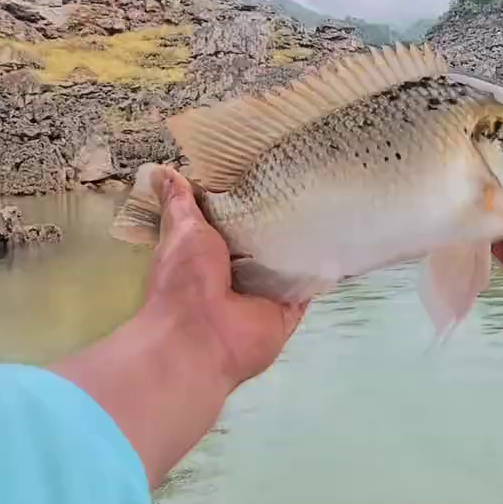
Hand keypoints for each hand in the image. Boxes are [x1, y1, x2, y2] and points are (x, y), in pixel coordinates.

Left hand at [54, 173, 306, 486]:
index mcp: (206, 252)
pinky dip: (322, 268)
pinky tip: (340, 239)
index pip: (230, 220)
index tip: (263, 165)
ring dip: (303, 241)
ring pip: (288, 261)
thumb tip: (162, 171)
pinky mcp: (288, 309)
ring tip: (328, 199)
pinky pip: (309, 285)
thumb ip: (179, 204)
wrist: (200, 338)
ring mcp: (263, 292)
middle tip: (305, 177)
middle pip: (262, 239)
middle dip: (278, 216)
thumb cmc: (185, 280)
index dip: (243, 197)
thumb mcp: (181, 230)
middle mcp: (235, 272)